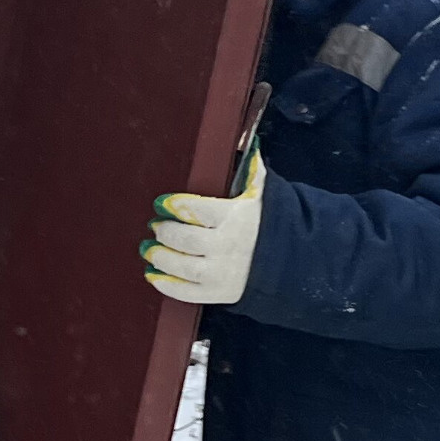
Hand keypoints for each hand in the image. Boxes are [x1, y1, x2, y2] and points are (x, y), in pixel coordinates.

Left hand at [142, 153, 264, 305]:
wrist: (290, 264)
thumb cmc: (270, 225)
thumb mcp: (265, 197)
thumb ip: (254, 174)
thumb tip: (252, 147)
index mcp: (237, 219)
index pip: (199, 210)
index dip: (176, 206)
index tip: (162, 203)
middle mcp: (228, 246)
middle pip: (186, 240)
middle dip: (165, 232)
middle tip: (155, 226)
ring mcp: (223, 273)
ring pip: (183, 267)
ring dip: (160, 257)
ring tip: (149, 249)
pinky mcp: (220, 293)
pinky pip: (188, 292)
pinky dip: (166, 285)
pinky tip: (153, 274)